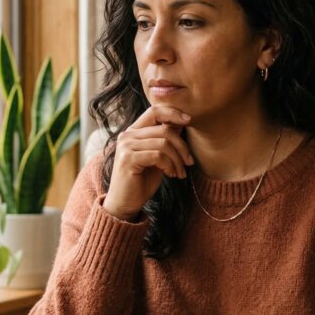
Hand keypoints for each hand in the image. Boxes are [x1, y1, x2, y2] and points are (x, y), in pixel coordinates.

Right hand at [102, 106, 193, 220]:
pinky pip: (158, 155)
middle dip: (182, 146)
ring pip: (163, 143)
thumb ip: (164, 140)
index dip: (173, 113)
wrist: (125, 203)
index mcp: (133, 131)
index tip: (189, 121)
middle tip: (189, 162)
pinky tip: (171, 174)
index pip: (154, 111)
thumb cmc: (142, 180)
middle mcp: (127, 135)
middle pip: (164, 129)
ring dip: (177, 159)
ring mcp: (126, 146)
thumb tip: (181, 123)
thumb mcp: (157, 157)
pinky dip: (169, 165)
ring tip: (180, 172)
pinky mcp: (128, 158)